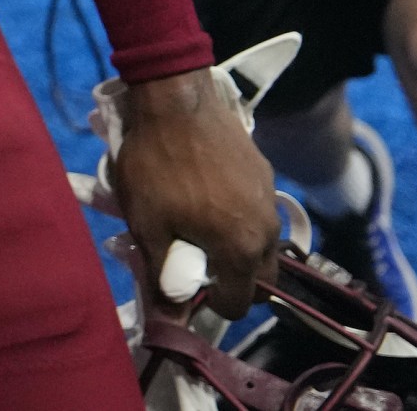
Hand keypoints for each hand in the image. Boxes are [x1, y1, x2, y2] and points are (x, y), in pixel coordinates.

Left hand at [108, 69, 276, 319]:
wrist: (175, 98)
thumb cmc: (156, 164)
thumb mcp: (147, 224)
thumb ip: (160, 275)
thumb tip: (167, 319)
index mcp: (241, 249)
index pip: (239, 305)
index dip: (209, 305)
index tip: (183, 285)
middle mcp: (267, 230)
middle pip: (259, 279)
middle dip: (230, 281)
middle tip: (192, 263)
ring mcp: (270, 200)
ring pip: (261, 245)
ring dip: (235, 249)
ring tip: (195, 227)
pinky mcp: (265, 173)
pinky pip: (257, 213)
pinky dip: (238, 219)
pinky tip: (204, 197)